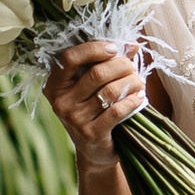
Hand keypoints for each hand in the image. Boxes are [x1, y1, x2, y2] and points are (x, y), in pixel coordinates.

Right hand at [44, 36, 145, 172]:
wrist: (94, 151)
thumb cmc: (94, 110)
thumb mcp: (92, 86)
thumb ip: (107, 62)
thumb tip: (132, 44)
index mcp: (54, 85)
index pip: (69, 58)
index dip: (94, 49)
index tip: (114, 48)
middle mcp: (60, 102)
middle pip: (96, 73)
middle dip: (121, 66)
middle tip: (132, 67)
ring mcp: (74, 119)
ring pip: (110, 91)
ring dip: (131, 82)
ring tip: (138, 81)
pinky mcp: (91, 133)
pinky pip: (117, 110)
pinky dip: (133, 100)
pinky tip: (140, 97)